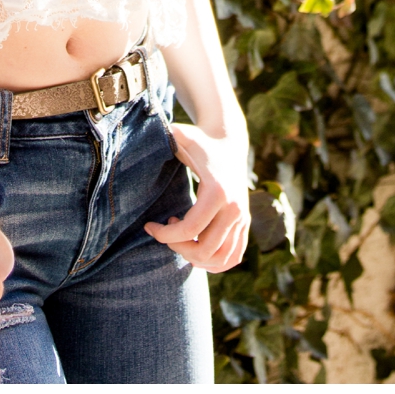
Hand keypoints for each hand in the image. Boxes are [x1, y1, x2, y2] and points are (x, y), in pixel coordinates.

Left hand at [145, 119, 251, 271]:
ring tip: (183, 240)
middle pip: (204, 249)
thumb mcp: (182, 136)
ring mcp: (242, 218)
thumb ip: (166, 134)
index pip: (189, 230)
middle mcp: (235, 208)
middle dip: (178, 247)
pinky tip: (197, 249)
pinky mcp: (245, 223)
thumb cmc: (200, 142)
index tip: (149, 226)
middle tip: (167, 232)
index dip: (164, 235)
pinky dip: (215, 263)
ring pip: (221, 259)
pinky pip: (234, 257)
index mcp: (218, 192)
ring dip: (196, 258)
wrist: (229, 142)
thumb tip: (149, 130)